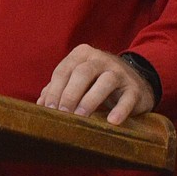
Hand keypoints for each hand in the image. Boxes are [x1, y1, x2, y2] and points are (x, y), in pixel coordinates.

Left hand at [37, 44, 155, 125]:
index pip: (64, 70)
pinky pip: (128, 98)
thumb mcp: (77, 81)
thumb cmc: (97, 83)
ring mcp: (119, 72)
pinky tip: (112, 121)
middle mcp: (100, 59)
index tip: (48, 108)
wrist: (135, 82)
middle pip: (82, 73)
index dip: (54, 90)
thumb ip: (59, 88)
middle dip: (70, 94)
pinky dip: (120, 110)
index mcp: (82, 55)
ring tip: (81, 116)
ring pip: (105, 82)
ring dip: (90, 100)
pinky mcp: (134, 88)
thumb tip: (41, 104)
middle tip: (62, 113)